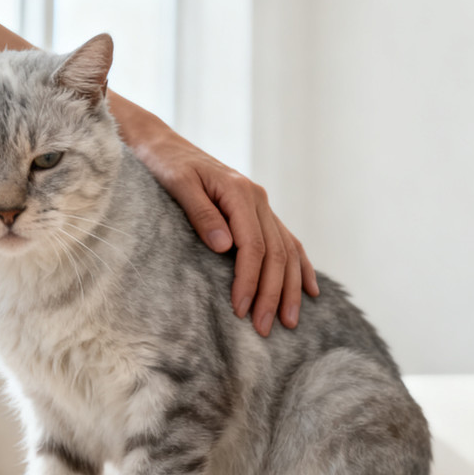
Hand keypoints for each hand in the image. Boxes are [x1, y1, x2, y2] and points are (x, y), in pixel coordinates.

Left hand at [110, 93, 318, 336]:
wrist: (164, 146)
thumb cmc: (166, 165)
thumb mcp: (178, 184)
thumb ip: (201, 214)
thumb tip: (225, 246)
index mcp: (240, 192)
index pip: (254, 246)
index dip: (250, 281)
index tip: (241, 310)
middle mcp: (259, 199)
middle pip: (276, 254)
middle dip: (272, 294)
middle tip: (264, 328)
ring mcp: (263, 206)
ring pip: (288, 252)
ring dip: (290, 289)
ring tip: (288, 322)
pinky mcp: (260, 214)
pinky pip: (287, 242)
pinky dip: (300, 267)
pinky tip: (309, 290)